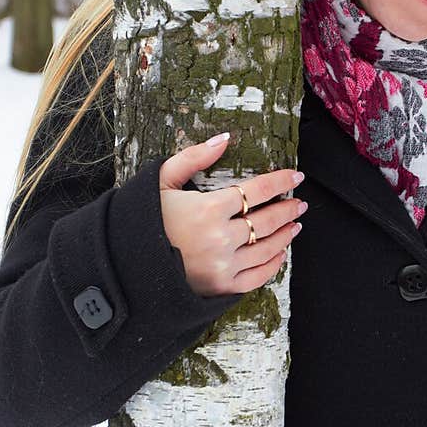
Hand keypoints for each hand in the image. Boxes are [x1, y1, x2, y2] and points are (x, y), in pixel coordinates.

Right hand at [158, 134, 305, 296]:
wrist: (127, 264)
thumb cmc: (144, 219)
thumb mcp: (162, 181)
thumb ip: (194, 157)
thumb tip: (225, 139)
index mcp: (207, 208)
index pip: (256, 190)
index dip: (280, 181)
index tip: (296, 177)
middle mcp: (220, 238)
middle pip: (267, 220)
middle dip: (288, 209)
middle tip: (300, 204)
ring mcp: (223, 265)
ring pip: (267, 248)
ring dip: (286, 236)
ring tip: (295, 226)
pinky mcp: (222, 287)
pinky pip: (258, 277)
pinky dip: (273, 265)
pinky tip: (280, 254)